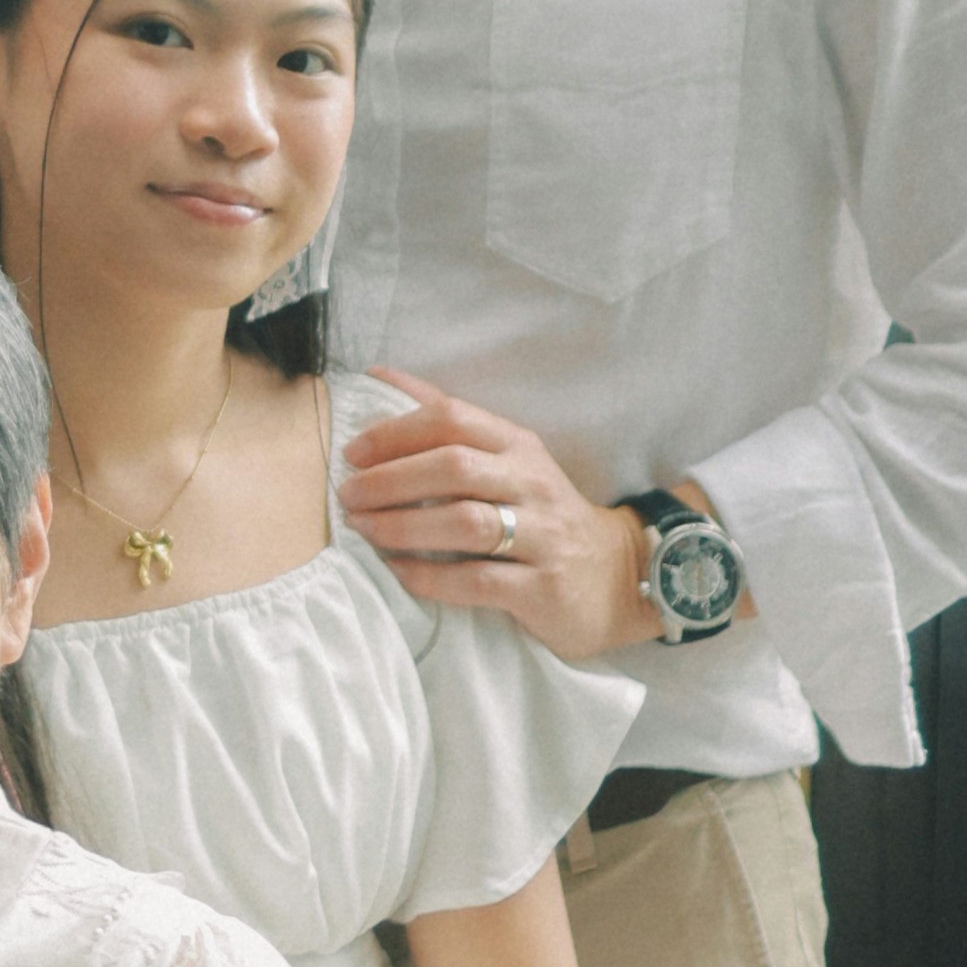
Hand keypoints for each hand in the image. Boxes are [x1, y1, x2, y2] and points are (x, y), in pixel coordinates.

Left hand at [335, 381, 653, 662]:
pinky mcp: (544, 589)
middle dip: (390, 479)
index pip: (453, 418)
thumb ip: (449, 422)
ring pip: (465, 523)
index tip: (352, 452)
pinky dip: (430, 576)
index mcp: (518, 446)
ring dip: (402, 525)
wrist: (618, 575)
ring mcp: (543, 537)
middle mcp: (533, 484)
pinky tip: (397, 572)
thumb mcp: (507, 460)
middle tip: (347, 495)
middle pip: (454, 467)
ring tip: (363, 530)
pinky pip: (478, 581)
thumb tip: (378, 377)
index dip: (396, 431)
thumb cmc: (541, 514)